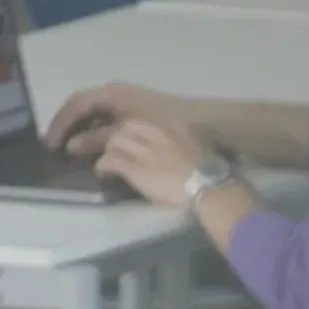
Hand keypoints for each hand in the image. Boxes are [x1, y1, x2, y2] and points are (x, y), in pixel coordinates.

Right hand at [45, 82, 190, 157]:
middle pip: (81, 104)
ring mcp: (125, 98)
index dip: (60, 124)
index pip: (76, 104)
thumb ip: (96, 140)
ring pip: (92, 110)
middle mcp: (115, 91)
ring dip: (78, 127)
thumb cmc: (160, 125)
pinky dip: (93, 128)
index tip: (50, 144)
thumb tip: (71, 146)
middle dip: (66, 124)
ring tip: (67, 145)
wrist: (199, 122)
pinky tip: (91, 142)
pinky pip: (104, 115)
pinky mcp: (134, 108)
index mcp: (111, 92)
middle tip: (53, 145)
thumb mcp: (125, 134)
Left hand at [94, 118, 210, 210]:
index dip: (126, 129)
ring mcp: (145, 151)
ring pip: (114, 141)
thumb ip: (178, 142)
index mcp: (170, 129)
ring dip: (107, 152)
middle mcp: (156, 136)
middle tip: (111, 151)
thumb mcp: (192, 147)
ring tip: (105, 164)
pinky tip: (103, 173)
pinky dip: (103, 166)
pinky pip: (111, 160)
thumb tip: (171, 145)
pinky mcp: (136, 169)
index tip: (123, 138)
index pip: (140, 122)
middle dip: (114, 138)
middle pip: (124, 127)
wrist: (205, 187)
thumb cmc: (204, 172)